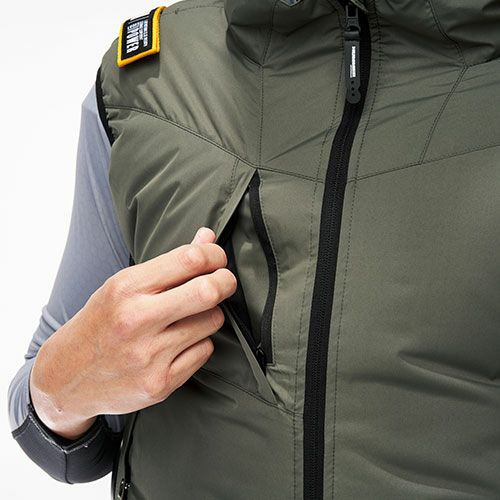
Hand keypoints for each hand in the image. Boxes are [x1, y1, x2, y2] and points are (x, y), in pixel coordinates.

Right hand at [29, 227, 235, 438]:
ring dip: (209, 315)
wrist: (67, 378)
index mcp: (127, 288)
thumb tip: (208, 237)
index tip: (217, 259)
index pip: (189, 259)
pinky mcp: (160, 384)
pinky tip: (180, 342)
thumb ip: (169, 263)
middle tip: (224, 282)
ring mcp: (149, 356)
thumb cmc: (100, 323)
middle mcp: (137, 321)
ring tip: (190, 316)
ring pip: (212, 322)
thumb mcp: (123, 285)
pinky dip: (200, 343)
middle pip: (208, 291)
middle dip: (226, 281)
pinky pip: (204, 351)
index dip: (214, 255)